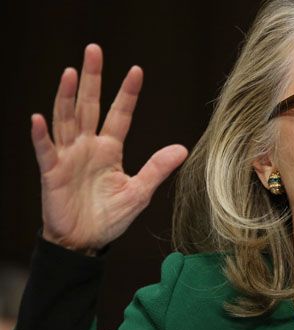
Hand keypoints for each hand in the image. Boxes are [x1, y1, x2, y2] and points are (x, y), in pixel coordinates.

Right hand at [31, 44, 187, 254]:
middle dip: (91, 78)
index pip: (119, 114)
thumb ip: (156, 168)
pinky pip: (45, 150)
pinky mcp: (52, 173)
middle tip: (93, 50)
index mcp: (110, 149)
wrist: (86, 242)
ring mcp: (68, 157)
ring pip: (66, 120)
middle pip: (88, 106)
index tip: (136, 70)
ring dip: (66, 97)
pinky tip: (38, 118)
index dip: (127, 93)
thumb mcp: (139, 191)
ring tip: (70, 72)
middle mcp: (88, 146)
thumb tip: (182, 148)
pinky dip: (41, 135)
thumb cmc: (111, 217)